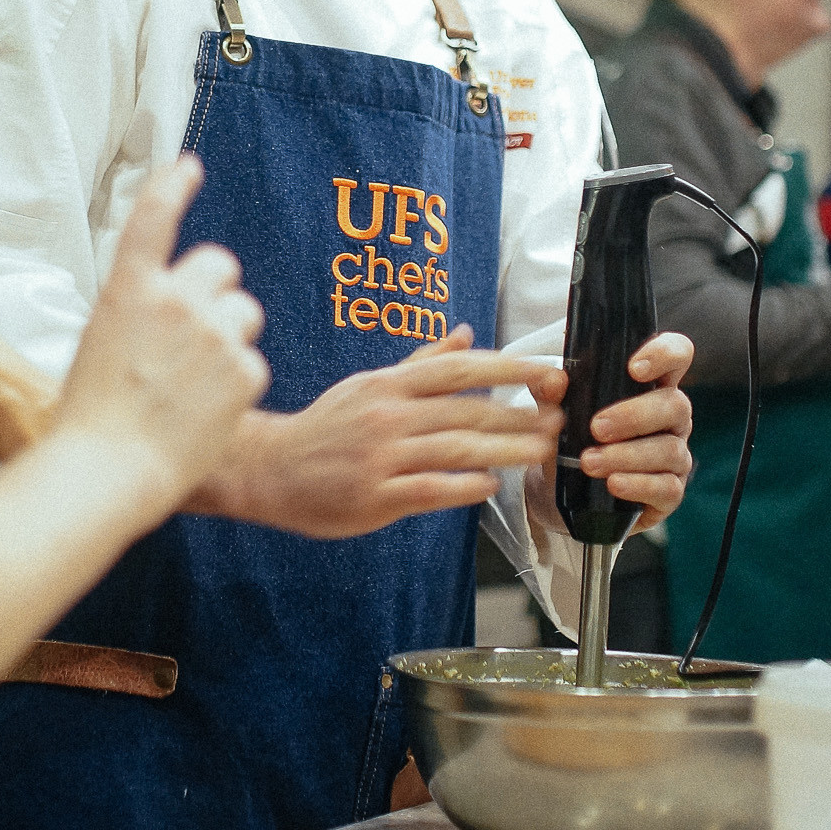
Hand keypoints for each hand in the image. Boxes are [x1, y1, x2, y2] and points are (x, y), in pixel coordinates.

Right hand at [53, 157, 268, 509]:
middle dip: (216, 288)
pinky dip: (234, 384)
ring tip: (195, 382)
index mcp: (128, 288)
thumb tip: (163, 305)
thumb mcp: (100, 342)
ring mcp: (212, 333)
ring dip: (229, 335)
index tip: (188, 167)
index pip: (153, 217)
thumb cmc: (92, 416)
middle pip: (220, 264)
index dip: (172, 186)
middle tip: (200, 325)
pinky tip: (203, 413)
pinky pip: (251, 364)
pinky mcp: (243, 370)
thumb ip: (137, 312)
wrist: (109, 468)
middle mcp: (174, 300)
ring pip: (243, 314)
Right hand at [212, 328, 563, 539]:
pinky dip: (467, 487)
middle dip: (522, 415)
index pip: (460, 369)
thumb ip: (421, 362)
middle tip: (561, 419)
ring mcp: (383, 456)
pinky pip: (432, 489)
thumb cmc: (325, 427)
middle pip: (469, 411)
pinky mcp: (376, 496)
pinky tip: (491, 486)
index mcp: (390, 386)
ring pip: (458, 449)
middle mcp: (389, 416)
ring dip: (507, 451)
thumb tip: (466, 333)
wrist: (269, 467)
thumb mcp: (369, 385)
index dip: (509, 369)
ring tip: (541, 451)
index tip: (549, 373)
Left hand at [564, 330, 695, 531]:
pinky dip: (639, 485)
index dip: (664, 354)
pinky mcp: (670, 491)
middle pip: (675, 405)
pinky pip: (667, 488)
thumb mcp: (556, 413)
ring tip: (590, 462)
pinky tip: (614, 484)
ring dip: (627, 456)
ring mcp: (676, 455)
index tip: (634, 368)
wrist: (563, 493)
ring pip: (669, 449)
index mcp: (651, 386)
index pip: (676, 355)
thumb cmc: (573, 439)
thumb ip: (552, 393)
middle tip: (596, 427)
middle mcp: (672, 417)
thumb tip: (554, 380)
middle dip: (634, 416)